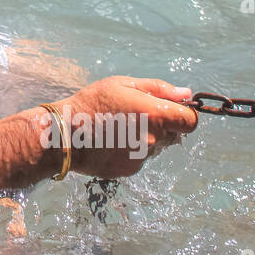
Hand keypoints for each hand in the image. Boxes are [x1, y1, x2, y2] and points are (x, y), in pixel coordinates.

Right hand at [51, 76, 197, 178]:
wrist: (64, 134)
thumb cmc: (92, 103)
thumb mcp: (122, 84)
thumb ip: (158, 88)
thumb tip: (186, 93)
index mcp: (155, 115)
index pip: (191, 121)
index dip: (184, 115)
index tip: (171, 110)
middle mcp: (154, 139)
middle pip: (173, 134)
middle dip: (161, 124)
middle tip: (134, 115)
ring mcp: (143, 157)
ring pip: (156, 146)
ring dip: (146, 137)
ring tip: (118, 128)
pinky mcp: (131, 170)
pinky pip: (140, 158)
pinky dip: (131, 150)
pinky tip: (112, 141)